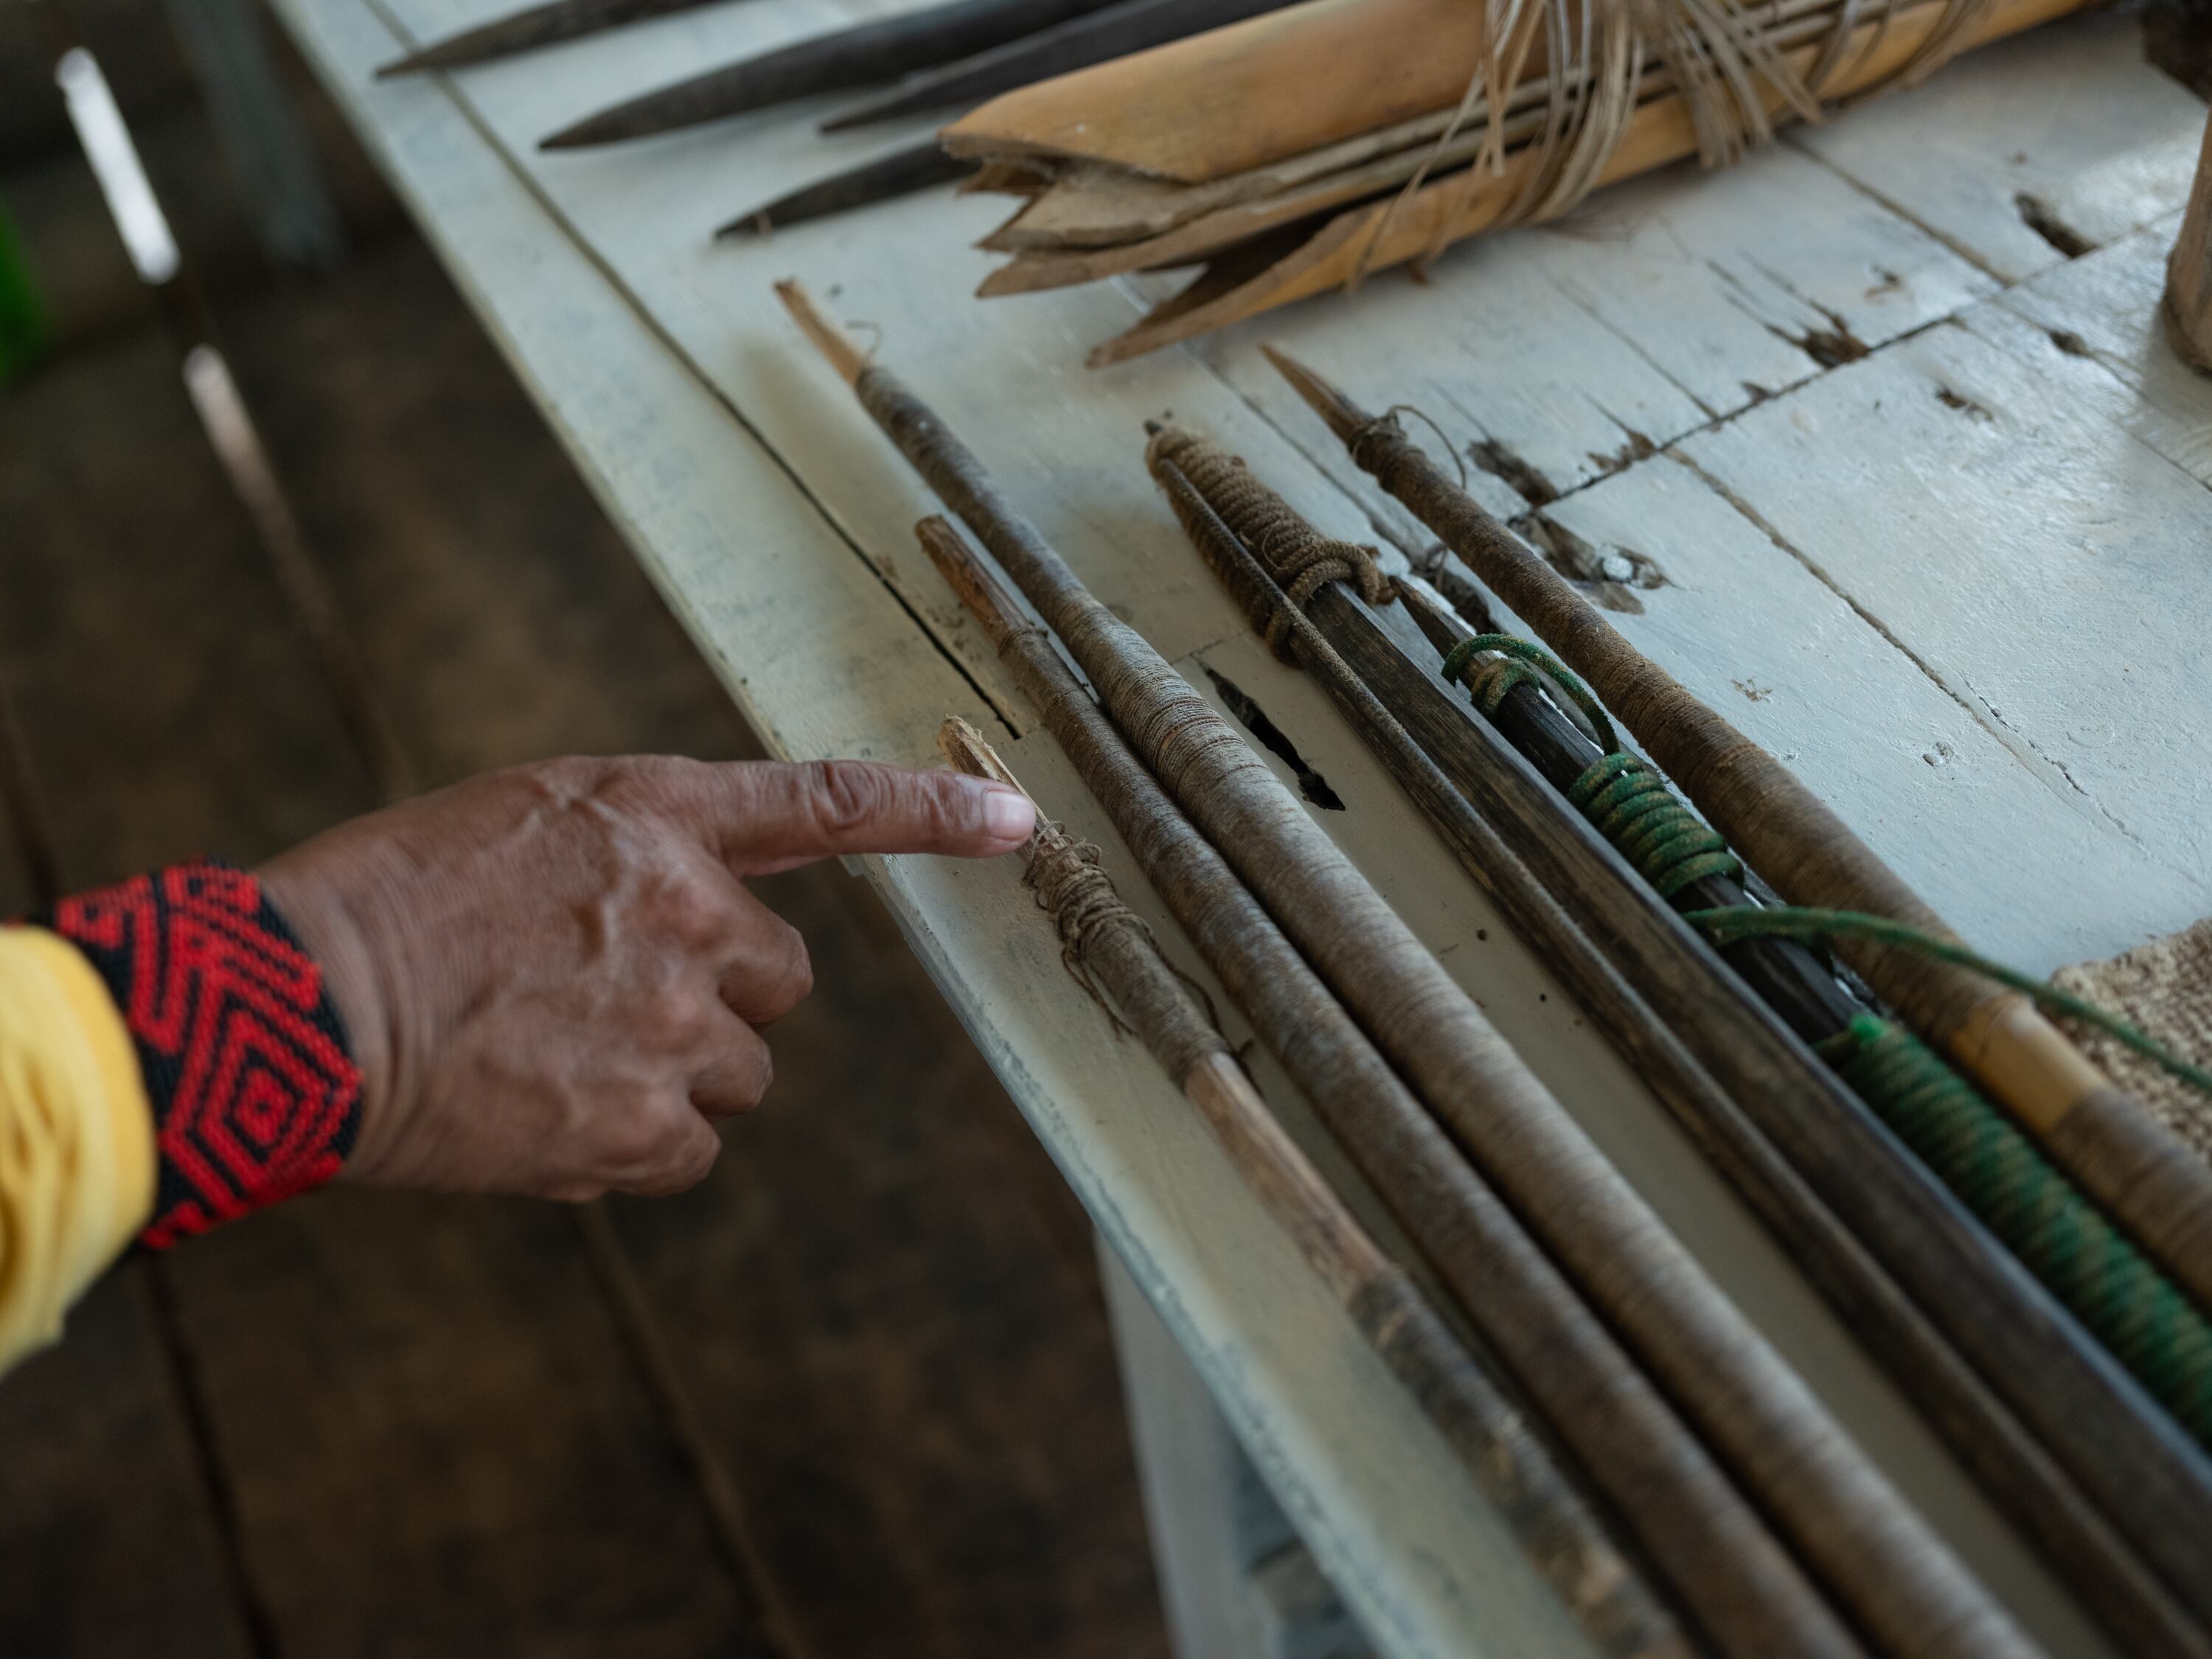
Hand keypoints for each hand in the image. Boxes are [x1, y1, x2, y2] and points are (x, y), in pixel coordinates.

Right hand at [257, 755, 1032, 1200]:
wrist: (299, 1004)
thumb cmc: (392, 904)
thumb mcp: (526, 828)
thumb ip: (642, 860)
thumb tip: (709, 932)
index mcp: (653, 816)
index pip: (823, 803)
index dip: (930, 812)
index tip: (1017, 819)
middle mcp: (688, 911)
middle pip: (780, 982)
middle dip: (714, 996)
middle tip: (605, 999)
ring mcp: (673, 1022)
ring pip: (736, 1072)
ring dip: (672, 1075)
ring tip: (555, 1056)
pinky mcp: (645, 1125)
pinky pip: (690, 1147)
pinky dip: (635, 1146)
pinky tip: (546, 1113)